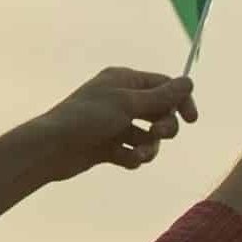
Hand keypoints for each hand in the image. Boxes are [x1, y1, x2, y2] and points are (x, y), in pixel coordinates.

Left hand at [31, 67, 198, 180]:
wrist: (51, 148)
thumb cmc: (87, 117)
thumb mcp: (128, 103)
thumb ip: (162, 96)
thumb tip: (188, 82)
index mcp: (125, 81)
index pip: (164, 85)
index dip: (180, 101)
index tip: (191, 119)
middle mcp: (121, 99)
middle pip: (160, 112)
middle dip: (164, 126)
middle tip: (157, 134)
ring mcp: (115, 124)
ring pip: (148, 136)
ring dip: (149, 147)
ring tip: (139, 155)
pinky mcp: (109, 146)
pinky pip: (134, 151)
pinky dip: (133, 157)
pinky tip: (124, 160)